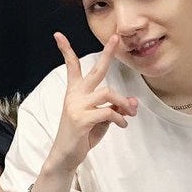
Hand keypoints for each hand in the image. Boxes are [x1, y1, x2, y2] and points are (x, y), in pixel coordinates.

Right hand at [46, 33, 137, 172]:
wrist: (66, 156)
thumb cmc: (82, 135)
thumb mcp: (101, 120)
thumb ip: (115, 108)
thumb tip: (133, 103)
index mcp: (75, 93)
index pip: (72, 67)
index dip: (66, 51)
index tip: (58, 36)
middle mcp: (74, 96)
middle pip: (95, 71)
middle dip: (107, 54)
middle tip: (116, 38)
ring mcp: (77, 107)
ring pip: (108, 93)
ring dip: (123, 103)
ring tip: (129, 113)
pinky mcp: (82, 119)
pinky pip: (108, 112)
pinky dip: (119, 118)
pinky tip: (122, 124)